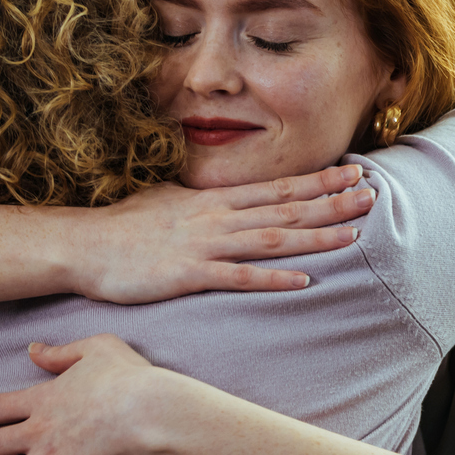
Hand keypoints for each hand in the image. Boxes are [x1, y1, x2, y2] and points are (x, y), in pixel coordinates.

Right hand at [70, 165, 375, 303]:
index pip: (277, 187)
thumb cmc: (124, 227)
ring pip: (272, 238)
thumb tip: (225, 198)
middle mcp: (217, 217)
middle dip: (331, 202)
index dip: (319, 182)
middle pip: (285, 207)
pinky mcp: (190, 274)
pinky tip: (304, 280)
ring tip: (353, 234)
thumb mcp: (170, 202)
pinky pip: (239, 277)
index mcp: (215, 200)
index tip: (354, 173)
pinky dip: (273, 278)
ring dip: (314, 236)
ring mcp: (206, 244)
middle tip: (372, 195)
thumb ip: (204, 202)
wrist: (82, 245)